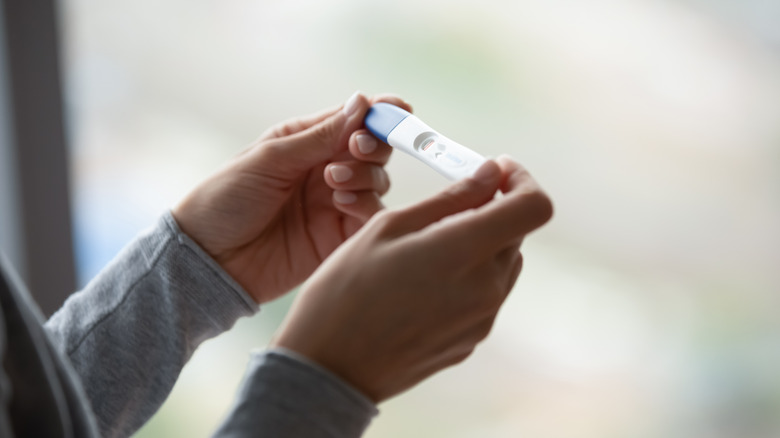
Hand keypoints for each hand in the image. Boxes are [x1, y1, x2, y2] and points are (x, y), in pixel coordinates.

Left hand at [172, 92, 411, 303]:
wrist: (210, 260)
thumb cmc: (226, 200)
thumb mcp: (271, 159)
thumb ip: (320, 136)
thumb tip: (362, 103)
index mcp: (306, 142)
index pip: (353, 121)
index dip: (380, 114)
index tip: (398, 110)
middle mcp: (326, 170)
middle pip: (374, 150)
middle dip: (374, 145)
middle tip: (356, 149)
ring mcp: (335, 204)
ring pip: (378, 181)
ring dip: (366, 175)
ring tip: (334, 182)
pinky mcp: (339, 237)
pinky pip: (371, 216)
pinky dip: (367, 204)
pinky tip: (342, 202)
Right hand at [271, 156, 552, 401]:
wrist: (329, 368)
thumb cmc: (346, 288)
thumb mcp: (390, 227)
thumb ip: (450, 198)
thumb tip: (490, 174)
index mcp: (466, 252)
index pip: (534, 207)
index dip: (522, 181)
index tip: (496, 172)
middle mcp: (487, 289)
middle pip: (516, 234)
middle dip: (492, 211)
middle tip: (447, 206)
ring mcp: (482, 320)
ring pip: (502, 265)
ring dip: (481, 245)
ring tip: (428, 249)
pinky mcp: (470, 342)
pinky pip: (485, 296)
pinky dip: (468, 277)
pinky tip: (422, 284)